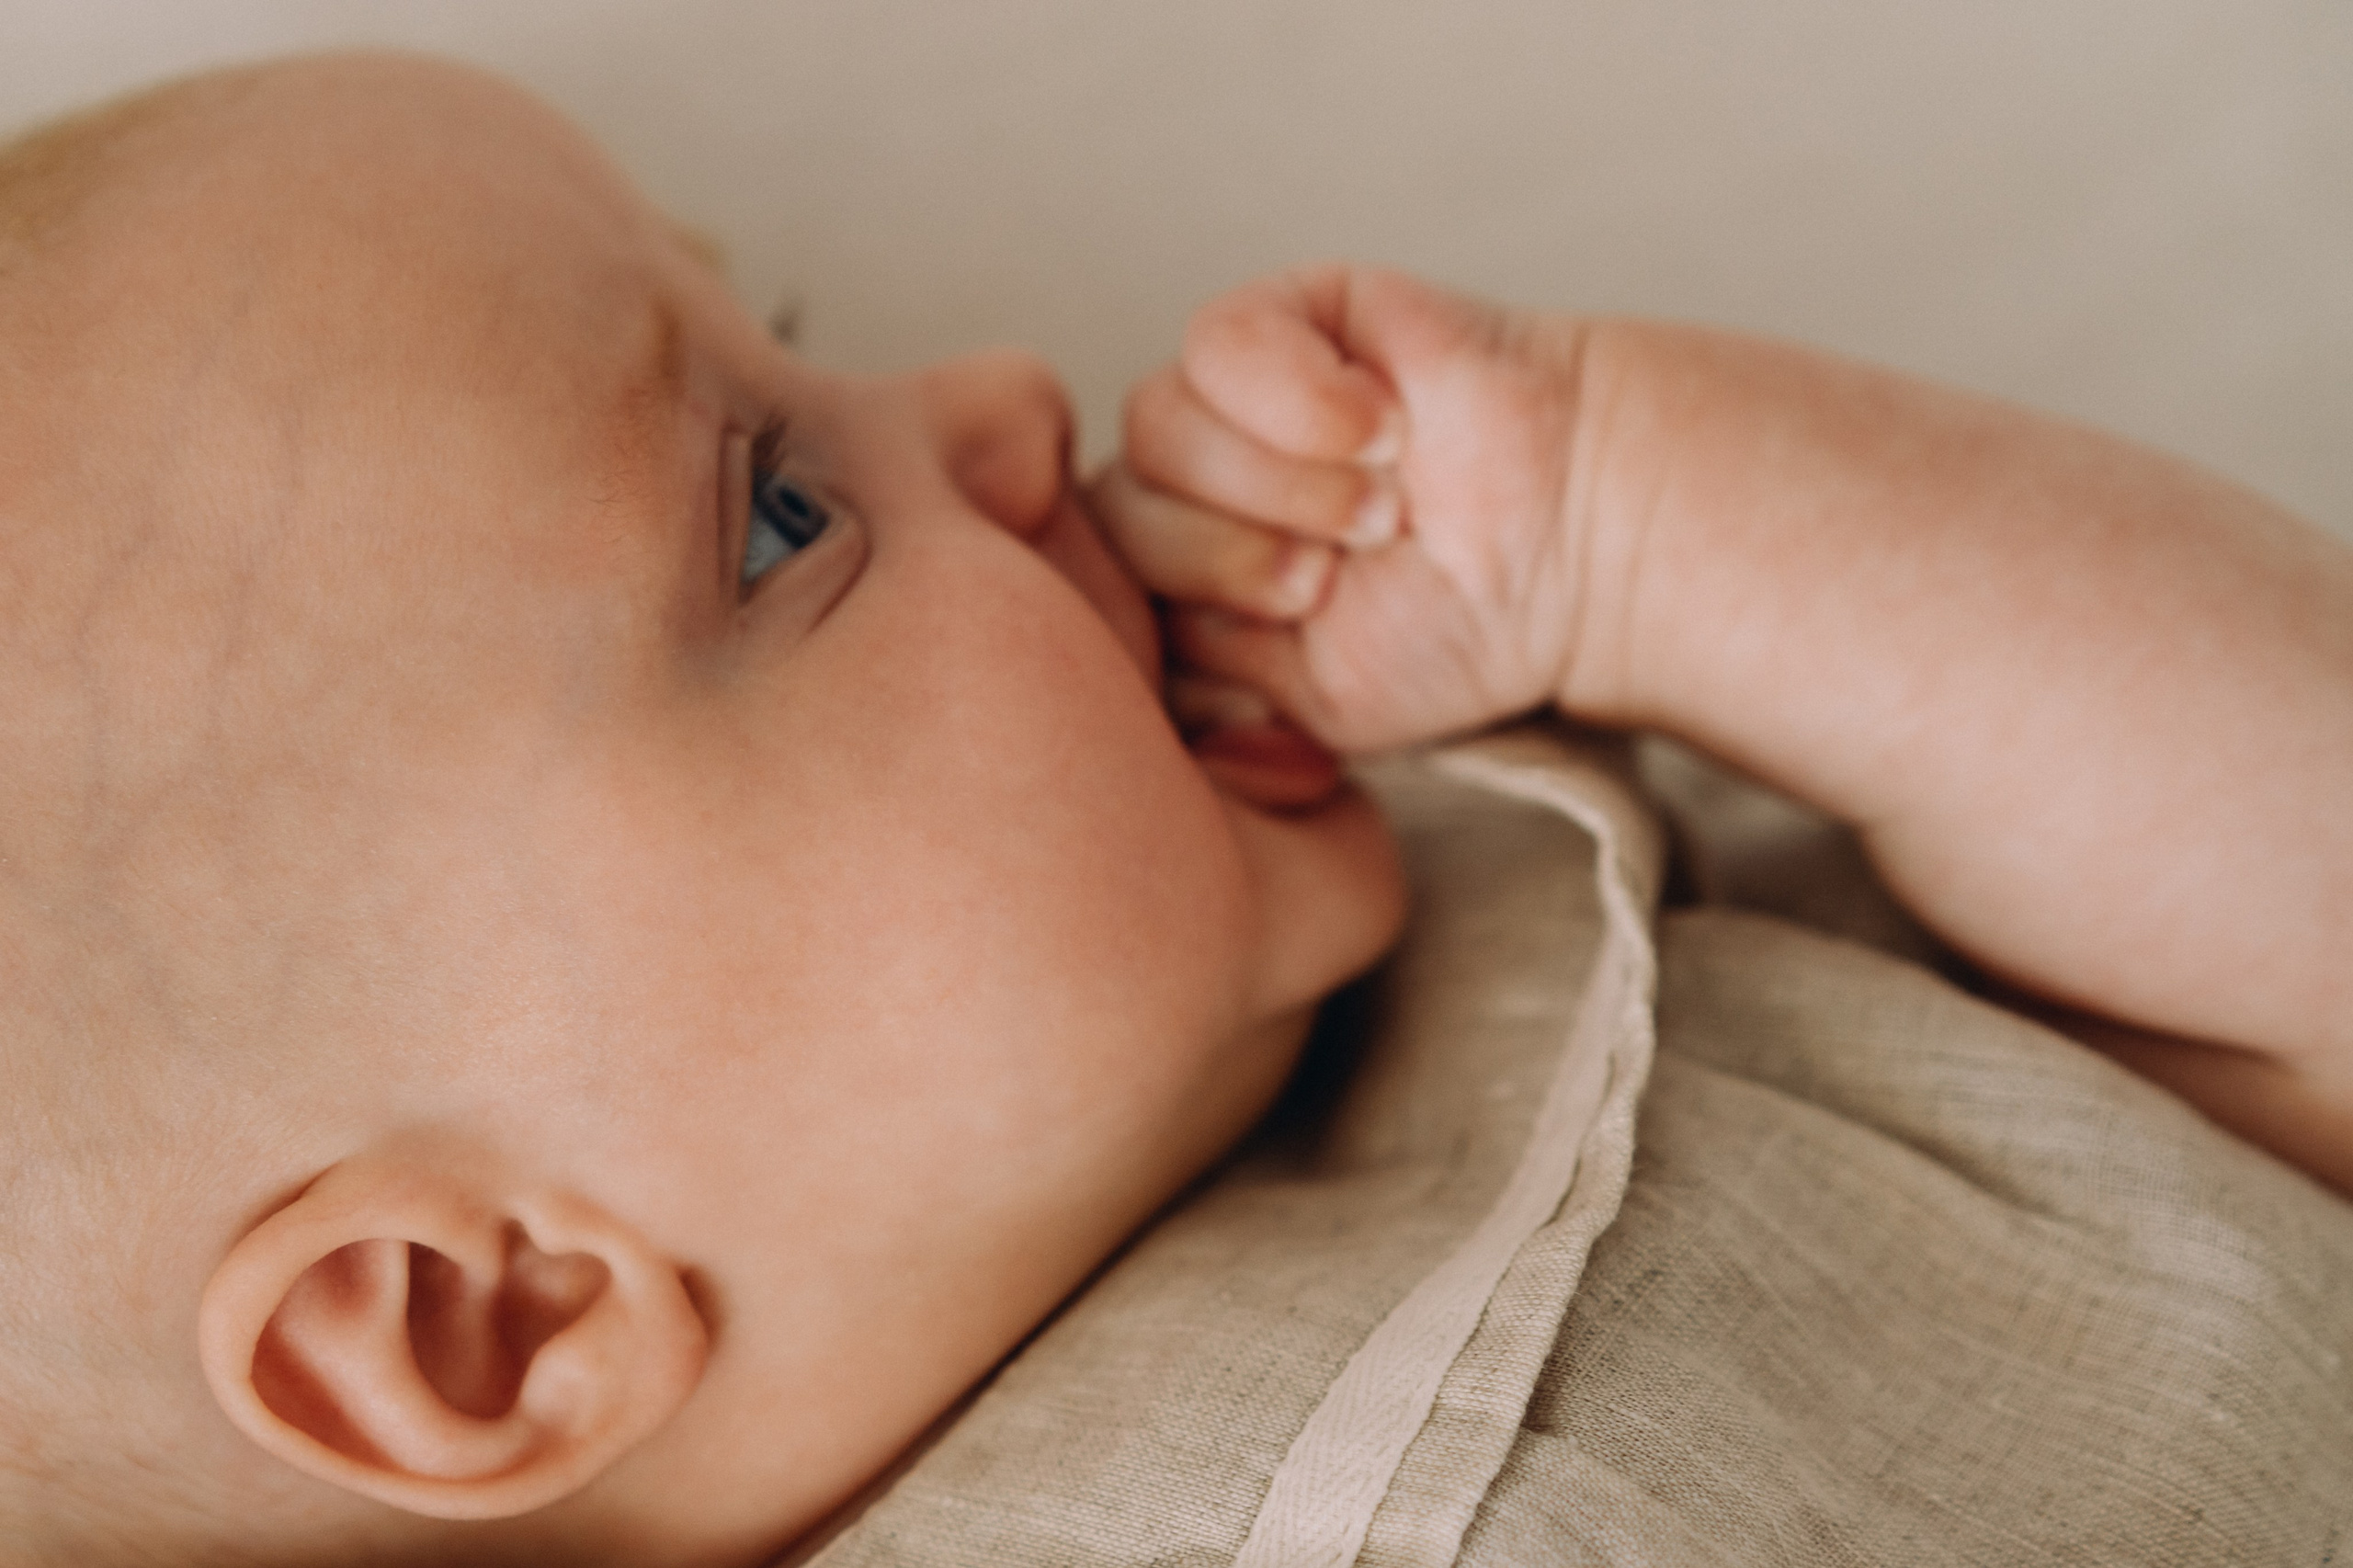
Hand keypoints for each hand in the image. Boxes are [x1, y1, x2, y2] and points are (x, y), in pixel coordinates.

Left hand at [1092, 265, 1590, 755]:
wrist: (1580, 554)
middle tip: (1328, 581)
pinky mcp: (1290, 311)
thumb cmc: (1457, 633)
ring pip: (1157, 427)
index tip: (1283, 644)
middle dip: (1224, 560)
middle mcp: (1191, 482)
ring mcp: (1233, 394)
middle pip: (1115, 513)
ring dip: (1271, 486)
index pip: (1093, 594)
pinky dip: (1295, 399)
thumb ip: (1199, 696)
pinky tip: (1381, 429)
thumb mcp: (1306, 710)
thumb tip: (1109, 692)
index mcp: (1181, 577)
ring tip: (1379, 512)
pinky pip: (1220, 343)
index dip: (1173, 623)